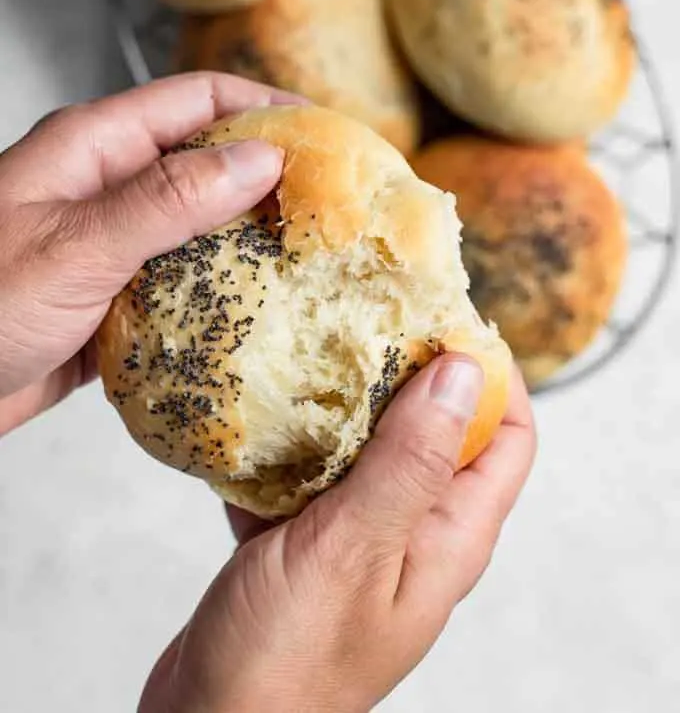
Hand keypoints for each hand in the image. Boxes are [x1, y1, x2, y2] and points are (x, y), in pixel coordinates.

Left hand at [0, 72, 295, 434]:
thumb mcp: (76, 247)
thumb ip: (168, 201)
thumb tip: (261, 159)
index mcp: (93, 148)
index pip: (198, 102)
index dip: (267, 108)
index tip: (331, 132)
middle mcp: (106, 186)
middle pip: (206, 161)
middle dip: (271, 176)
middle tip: (338, 204)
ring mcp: (109, 245)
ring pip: (199, 226)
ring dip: (252, 239)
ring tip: (316, 260)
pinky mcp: (112, 299)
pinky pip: (181, 283)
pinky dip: (221, 292)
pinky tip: (261, 312)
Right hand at [140, 357, 535, 712]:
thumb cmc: (289, 657)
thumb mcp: (357, 547)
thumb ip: (412, 460)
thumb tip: (465, 371)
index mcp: (449, 536)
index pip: (507, 437)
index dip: (491, 375)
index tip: (445, 322)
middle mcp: (413, 533)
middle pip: (434, 431)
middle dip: (403, 375)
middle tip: (364, 322)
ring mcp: (358, 539)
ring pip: (365, 447)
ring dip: (339, 405)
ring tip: (306, 355)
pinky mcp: (304, 544)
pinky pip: (307, 475)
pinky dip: (288, 445)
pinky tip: (257, 418)